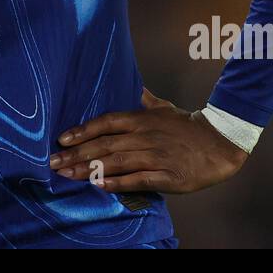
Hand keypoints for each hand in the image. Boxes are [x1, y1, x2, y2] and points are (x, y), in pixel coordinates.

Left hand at [47, 87, 247, 194]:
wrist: (220, 142)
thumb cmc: (187, 126)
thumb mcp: (163, 107)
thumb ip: (143, 99)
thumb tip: (132, 86)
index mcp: (141, 119)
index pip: (105, 122)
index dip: (82, 130)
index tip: (62, 139)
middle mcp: (144, 136)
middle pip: (104, 144)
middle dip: (75, 154)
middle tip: (53, 162)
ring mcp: (155, 156)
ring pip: (116, 162)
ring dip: (89, 169)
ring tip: (67, 175)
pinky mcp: (167, 175)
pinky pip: (138, 179)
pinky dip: (118, 183)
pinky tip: (100, 186)